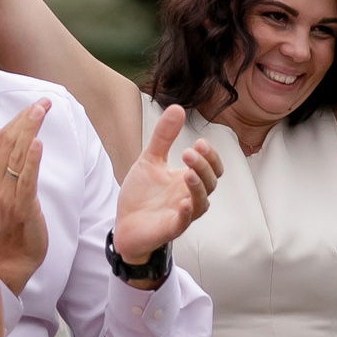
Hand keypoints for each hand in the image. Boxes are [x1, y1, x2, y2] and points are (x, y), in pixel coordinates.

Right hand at [0, 100, 50, 295]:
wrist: (11, 260)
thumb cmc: (8, 224)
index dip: (16, 120)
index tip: (31, 104)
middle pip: (8, 144)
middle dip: (26, 120)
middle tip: (42, 102)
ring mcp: (6, 196)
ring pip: (16, 157)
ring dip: (30, 131)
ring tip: (41, 111)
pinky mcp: (22, 208)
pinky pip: (26, 180)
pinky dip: (32, 161)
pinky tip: (38, 143)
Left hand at [113, 104, 221, 262]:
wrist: (124, 225)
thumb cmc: (141, 195)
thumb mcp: (150, 160)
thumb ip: (163, 136)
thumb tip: (177, 107)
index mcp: (187, 180)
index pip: (212, 168)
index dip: (211, 157)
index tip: (199, 143)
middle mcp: (189, 197)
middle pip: (211, 183)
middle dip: (204, 167)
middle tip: (188, 153)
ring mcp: (182, 214)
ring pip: (201, 203)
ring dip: (198, 187)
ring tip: (188, 173)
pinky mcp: (170, 229)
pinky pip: (184, 223)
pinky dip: (186, 213)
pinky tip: (182, 203)